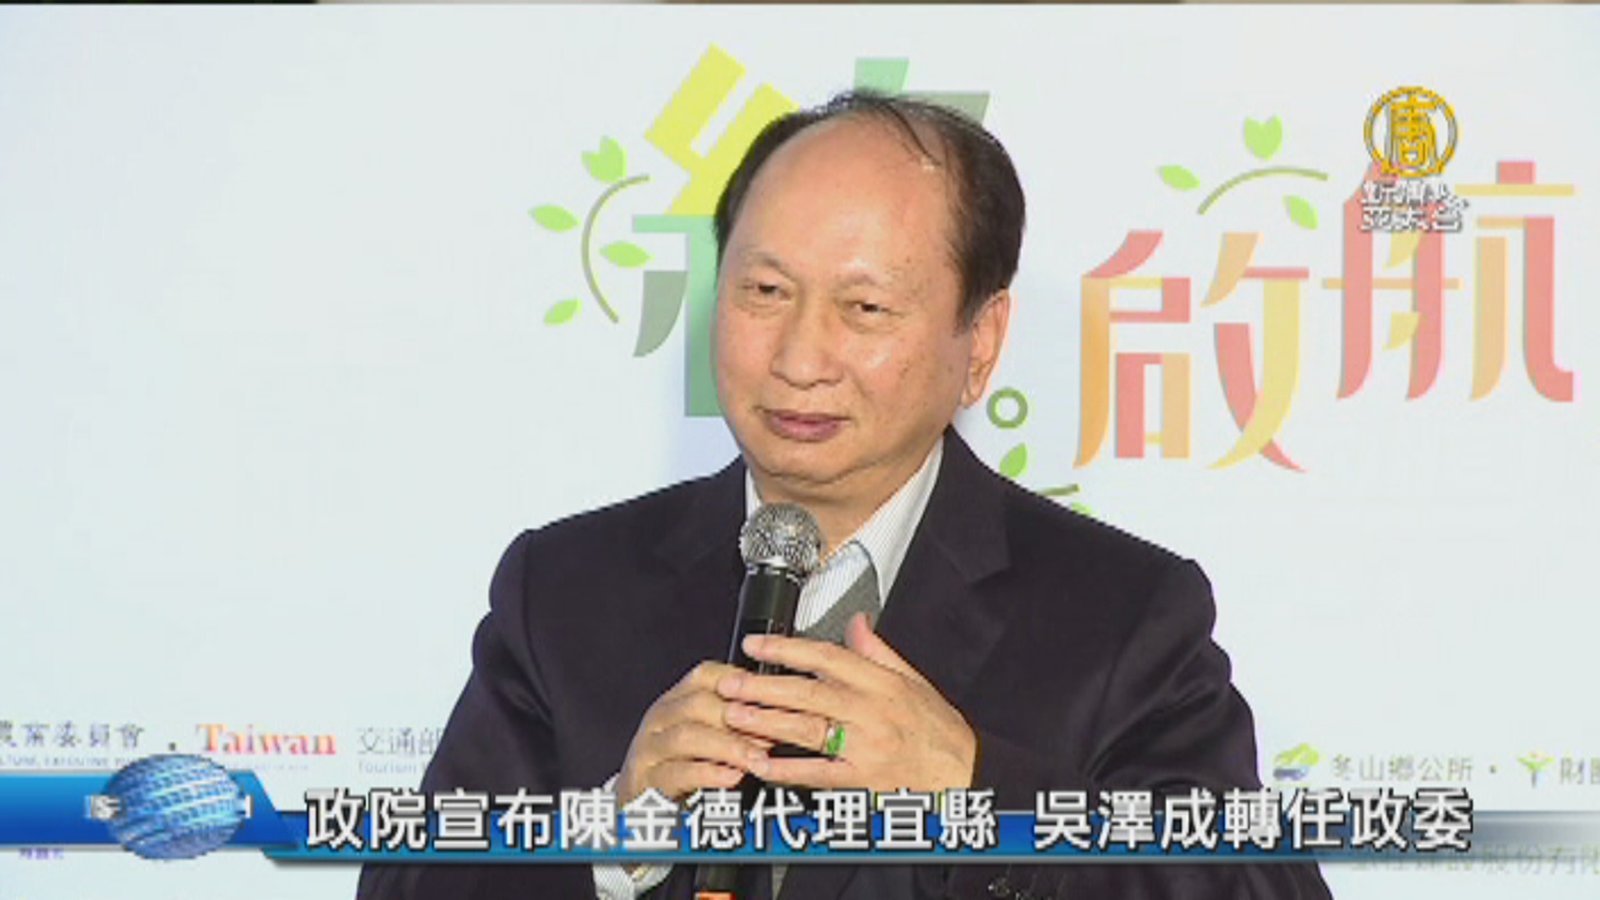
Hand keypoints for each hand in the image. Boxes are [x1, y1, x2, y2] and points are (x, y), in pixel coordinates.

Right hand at [616, 660, 770, 804]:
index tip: (770, 694)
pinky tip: (732, 778)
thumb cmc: (683, 764)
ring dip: (728, 747)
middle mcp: (660, 718)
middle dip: (738, 718)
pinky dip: (708, 774)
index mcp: (677, 699)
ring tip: (757, 759)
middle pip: (698, 704)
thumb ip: (732, 719)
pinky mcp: (646, 782)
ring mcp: (649, 749)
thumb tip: (778, 710)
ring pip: (687, 737)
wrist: (640, 805)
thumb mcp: (705, 734)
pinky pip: (677, 773)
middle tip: (771, 733)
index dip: (739, 682)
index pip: (706, 675)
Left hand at [714, 614, 976, 792]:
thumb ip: (878, 652)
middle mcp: (872, 710)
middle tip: (729, 681)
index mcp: (882, 682)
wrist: (965, 776)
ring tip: (734, 715)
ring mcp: (866, 746)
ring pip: (808, 729)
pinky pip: (818, 773)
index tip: (756, 644)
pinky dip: (787, 769)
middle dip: (764, 685)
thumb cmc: (938, 731)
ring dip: (766, 721)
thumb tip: (856, 621)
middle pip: (809, 691)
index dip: (787, 648)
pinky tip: (760, 764)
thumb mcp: (914, 681)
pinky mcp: (863, 779)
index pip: (827, 656)